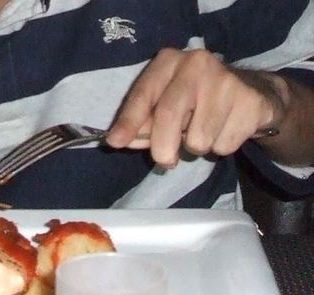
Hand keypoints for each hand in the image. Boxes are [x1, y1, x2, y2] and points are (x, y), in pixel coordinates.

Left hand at [106, 48, 285, 167]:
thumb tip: (119, 141)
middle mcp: (196, 64)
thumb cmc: (195, 101)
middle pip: (169, 114)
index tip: (115, 143)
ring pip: (199, 138)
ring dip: (197, 148)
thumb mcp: (164, 105)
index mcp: (168, 62)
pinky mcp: (250, 101)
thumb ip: (142, 124)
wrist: (251, 92)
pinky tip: (225, 128)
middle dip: (162, 147)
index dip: (128, 122)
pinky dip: (221, 147)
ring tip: (204, 131)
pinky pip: (224, 145)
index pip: (142, 94)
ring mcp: (226, 81)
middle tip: (165, 161)